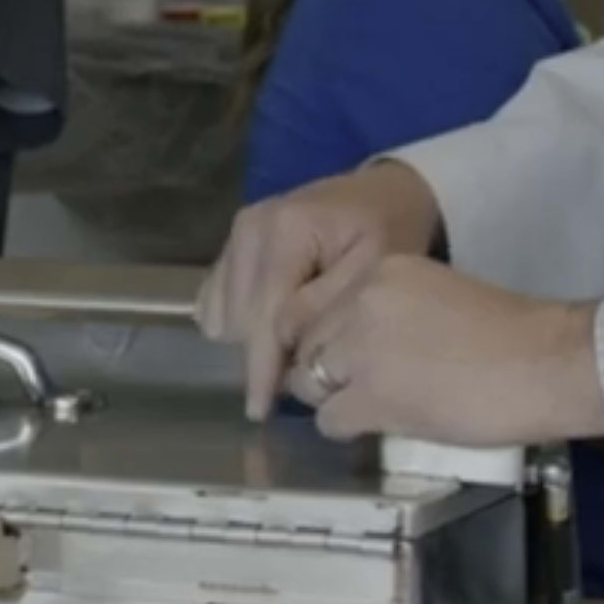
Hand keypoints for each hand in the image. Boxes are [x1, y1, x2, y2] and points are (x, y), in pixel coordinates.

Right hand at [197, 163, 443, 419]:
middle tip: (300, 380)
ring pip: (220, 314)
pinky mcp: (229, 245)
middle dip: (260, 356)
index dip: (262, 365)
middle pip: (238, 318)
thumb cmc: (389, 232)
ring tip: (295, 347)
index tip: (259, 410)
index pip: (265, 310)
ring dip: (250, 340)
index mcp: (286, 229)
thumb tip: (284, 340)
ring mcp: (234, 234)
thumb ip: (329, 305)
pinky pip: (214, 301)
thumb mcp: (378, 267)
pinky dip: (238, 324)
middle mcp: (248, 227)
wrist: (382, 193)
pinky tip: (273, 328)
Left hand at [280, 255, 603, 445]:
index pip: (320, 306)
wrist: (550, 364)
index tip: (347, 357)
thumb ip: (394, 314)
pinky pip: (329, 418)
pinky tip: (379, 426)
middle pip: (308, 342)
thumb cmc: (514, 337)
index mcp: (379, 271)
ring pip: (308, 380)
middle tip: (356, 389)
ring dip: (331, 398)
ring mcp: (360, 349)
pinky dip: (346, 427)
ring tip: (369, 408)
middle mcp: (358, 301)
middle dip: (326, 369)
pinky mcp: (372, 396)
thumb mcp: (438, 300)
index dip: (330, 338)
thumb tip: (366, 347)